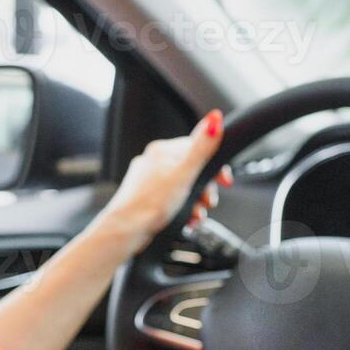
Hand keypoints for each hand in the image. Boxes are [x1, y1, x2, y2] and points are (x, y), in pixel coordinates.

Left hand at [97, 110, 234, 254]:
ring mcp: (149, 181)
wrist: (125, 230)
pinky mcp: (147, 198)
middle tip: (207, 202)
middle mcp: (154, 162)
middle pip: (192, 170)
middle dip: (205, 189)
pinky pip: (173, 200)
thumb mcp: (184, 174)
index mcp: (162, 151)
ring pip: (183, 187)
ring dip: (196, 203)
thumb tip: (214, 119)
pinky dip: (183, 210)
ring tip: (197, 215)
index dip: (214, 166)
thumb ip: (201, 148)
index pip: (197, 148)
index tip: (224, 181)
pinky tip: (186, 220)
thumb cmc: (150, 204)